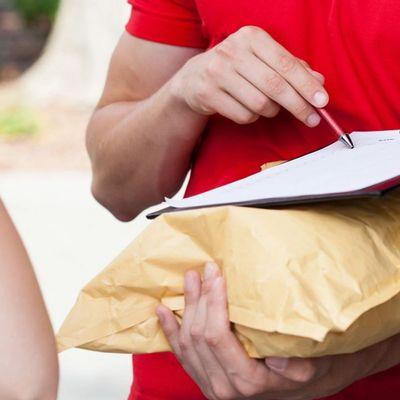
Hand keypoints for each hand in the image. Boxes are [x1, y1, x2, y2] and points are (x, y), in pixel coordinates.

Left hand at [157, 262, 399, 399]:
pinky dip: (170, 331)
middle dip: (199, 298)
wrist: (297, 388)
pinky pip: (180, 354)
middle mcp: (223, 386)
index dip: (212, 302)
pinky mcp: (203, 377)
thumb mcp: (311, 366)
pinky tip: (162, 311)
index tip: (215, 274)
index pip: (217, 335)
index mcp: (247, 380)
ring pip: (187, 342)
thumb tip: (276, 358)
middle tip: (203, 271)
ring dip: (186, 308)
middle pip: (199, 335)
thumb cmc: (304, 369)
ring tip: (188, 281)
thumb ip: (296, 365)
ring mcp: (210, 383)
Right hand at [170, 26, 327, 126]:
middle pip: (275, 86)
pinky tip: (246, 108)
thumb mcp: (261, 61)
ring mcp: (218, 73)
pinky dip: (251, 117)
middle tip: (311, 118)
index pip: (286, 64)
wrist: (194, 78)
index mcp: (251, 37)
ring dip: (270, 111)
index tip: (322, 101)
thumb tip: (319, 82)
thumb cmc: (235, 69)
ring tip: (267, 106)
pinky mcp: (208, 94)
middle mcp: (233, 51)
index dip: (306, 85)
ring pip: (260, 104)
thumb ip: (290, 68)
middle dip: (297, 105)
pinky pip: (243, 115)